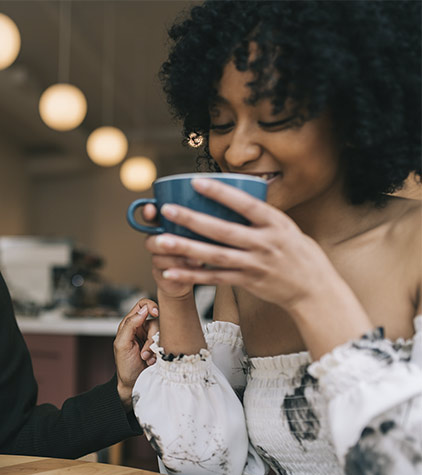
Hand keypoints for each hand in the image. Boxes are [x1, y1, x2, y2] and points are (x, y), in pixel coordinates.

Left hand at [114, 298, 158, 410]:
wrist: (132, 385)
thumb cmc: (125, 366)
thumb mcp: (121, 344)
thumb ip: (130, 325)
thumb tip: (144, 309)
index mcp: (131, 323)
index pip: (143, 305)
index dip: (151, 306)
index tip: (155, 313)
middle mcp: (143, 328)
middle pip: (157, 320)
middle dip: (152, 337)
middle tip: (145, 351)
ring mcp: (154, 338)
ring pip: (163, 332)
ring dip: (155, 348)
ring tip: (147, 358)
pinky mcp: (163, 347)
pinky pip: (168, 343)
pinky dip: (160, 353)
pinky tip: (152, 361)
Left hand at [150, 178, 339, 310]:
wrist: (316, 291)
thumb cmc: (300, 254)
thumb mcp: (288, 227)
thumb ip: (262, 216)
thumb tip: (235, 196)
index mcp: (276, 223)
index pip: (246, 204)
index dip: (220, 193)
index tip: (195, 181)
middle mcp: (265, 244)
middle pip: (223, 231)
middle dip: (192, 219)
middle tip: (167, 210)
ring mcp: (255, 264)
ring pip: (214, 256)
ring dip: (185, 248)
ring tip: (160, 241)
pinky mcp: (247, 282)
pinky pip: (214, 278)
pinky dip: (192, 275)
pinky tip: (171, 270)